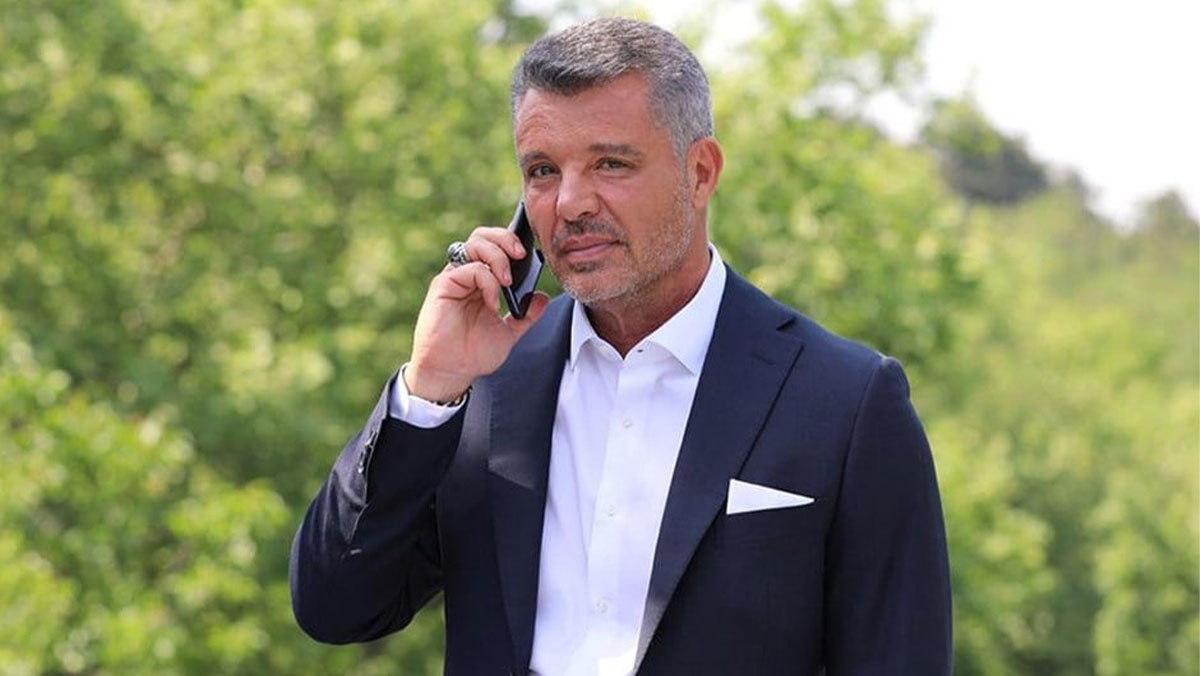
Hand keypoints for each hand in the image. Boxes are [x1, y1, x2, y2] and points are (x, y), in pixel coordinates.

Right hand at [405, 227, 549, 401]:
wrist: (451, 372)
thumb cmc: (473, 353)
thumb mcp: (510, 333)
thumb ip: (527, 315)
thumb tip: (543, 298)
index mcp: (481, 281)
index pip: (494, 246)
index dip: (511, 242)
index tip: (530, 254)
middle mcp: (466, 275)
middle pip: (482, 236)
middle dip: (505, 239)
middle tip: (521, 255)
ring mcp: (454, 278)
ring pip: (475, 244)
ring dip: (497, 257)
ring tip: (508, 281)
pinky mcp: (443, 286)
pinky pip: (469, 269)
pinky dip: (487, 282)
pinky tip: (493, 303)